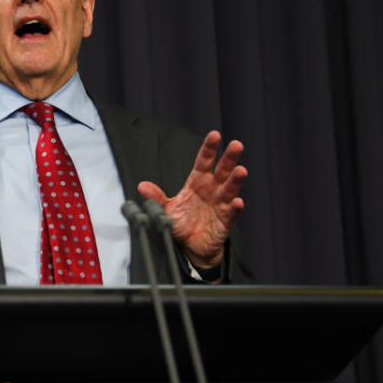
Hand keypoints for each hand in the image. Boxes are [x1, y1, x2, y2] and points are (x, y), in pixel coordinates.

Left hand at [138, 131, 246, 267]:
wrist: (191, 246)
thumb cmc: (182, 223)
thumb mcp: (166, 208)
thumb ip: (156, 197)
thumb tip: (142, 186)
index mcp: (198, 183)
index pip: (204, 162)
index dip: (209, 149)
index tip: (214, 135)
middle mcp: (212, 190)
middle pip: (222, 171)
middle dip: (229, 158)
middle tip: (236, 145)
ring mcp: (220, 205)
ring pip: (230, 189)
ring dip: (236, 180)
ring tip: (241, 170)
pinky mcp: (225, 221)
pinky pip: (231, 213)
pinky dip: (235, 208)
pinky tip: (237, 202)